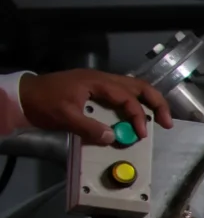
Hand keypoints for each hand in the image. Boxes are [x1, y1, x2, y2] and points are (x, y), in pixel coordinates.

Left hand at [18, 69, 172, 143]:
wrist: (24, 96)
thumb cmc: (43, 103)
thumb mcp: (65, 117)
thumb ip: (90, 128)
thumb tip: (113, 138)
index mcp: (97, 82)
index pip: (127, 98)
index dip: (138, 117)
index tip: (141, 135)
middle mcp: (102, 79)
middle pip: (139, 86)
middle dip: (156, 103)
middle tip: (167, 121)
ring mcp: (99, 83)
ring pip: (133, 88)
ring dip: (148, 102)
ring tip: (158, 118)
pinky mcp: (95, 89)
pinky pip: (122, 93)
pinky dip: (134, 103)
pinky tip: (137, 114)